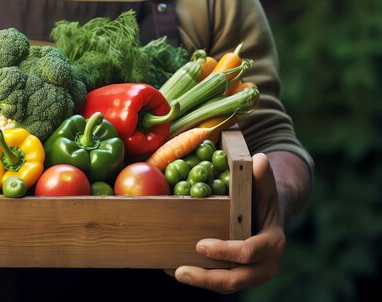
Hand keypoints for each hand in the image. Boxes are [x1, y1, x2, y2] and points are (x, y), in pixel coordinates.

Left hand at [166, 153, 285, 293]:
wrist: (267, 216)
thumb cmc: (262, 198)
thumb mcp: (264, 187)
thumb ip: (262, 176)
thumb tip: (259, 159)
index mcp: (272, 244)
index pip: (249, 252)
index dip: (226, 251)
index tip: (201, 245)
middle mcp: (263, 265)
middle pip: (236, 279)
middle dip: (208, 278)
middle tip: (181, 271)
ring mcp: (249, 274)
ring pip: (225, 285)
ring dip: (199, 281)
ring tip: (174, 272)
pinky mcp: (236, 275)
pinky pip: (217, 280)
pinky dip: (197, 277)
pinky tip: (172, 268)